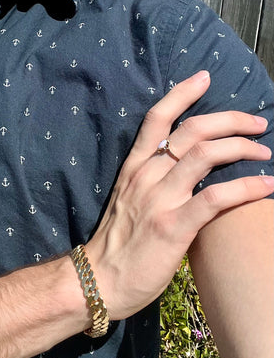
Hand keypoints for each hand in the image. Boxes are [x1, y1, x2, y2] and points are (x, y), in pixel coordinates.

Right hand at [86, 70, 273, 319]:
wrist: (99, 278)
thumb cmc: (116, 241)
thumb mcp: (127, 200)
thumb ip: (152, 181)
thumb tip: (184, 170)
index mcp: (134, 168)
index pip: (157, 119)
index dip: (181, 94)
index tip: (204, 78)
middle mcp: (147, 176)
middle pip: (192, 130)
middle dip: (230, 119)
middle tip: (256, 124)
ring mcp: (160, 199)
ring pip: (206, 155)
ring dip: (243, 148)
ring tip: (265, 152)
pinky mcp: (174, 226)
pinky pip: (216, 197)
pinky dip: (247, 187)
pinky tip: (267, 185)